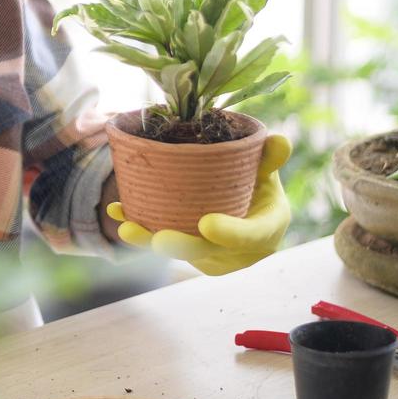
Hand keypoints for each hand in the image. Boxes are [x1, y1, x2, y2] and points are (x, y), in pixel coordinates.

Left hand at [105, 133, 292, 275]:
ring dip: (149, 240)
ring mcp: (212, 257)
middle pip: (208, 252)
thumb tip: (279, 141)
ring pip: (179, 251)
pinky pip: (162, 243)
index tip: (207, 224)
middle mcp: (240, 251)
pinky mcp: (190, 254)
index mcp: (267, 228)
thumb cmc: (257, 182)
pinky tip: (118, 212)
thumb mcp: (266, 169)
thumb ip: (269, 157)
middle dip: (180, 246)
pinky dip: (139, 229)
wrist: (247, 205)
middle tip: (158, 238)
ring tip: (127, 227)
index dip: (231, 234)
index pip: (252, 235)